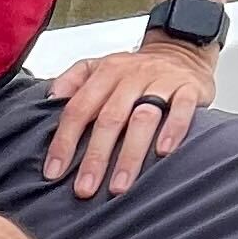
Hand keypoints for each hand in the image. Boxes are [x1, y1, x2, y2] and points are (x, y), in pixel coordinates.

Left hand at [43, 36, 219, 199]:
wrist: (180, 50)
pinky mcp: (189, 88)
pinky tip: (163, 152)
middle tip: (85, 188)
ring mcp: (161, 81)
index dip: (65, 141)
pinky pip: (181, 108)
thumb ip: (73, 80)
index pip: (79, 108)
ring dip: (130, 154)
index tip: (54, 171)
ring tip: (119, 185)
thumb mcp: (100, 66)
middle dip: (95, 157)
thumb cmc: (136, 69)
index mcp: (106, 72)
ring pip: (143, 118)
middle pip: (110, 118)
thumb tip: (48, 98)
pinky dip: (173, 130)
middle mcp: (131, 76)